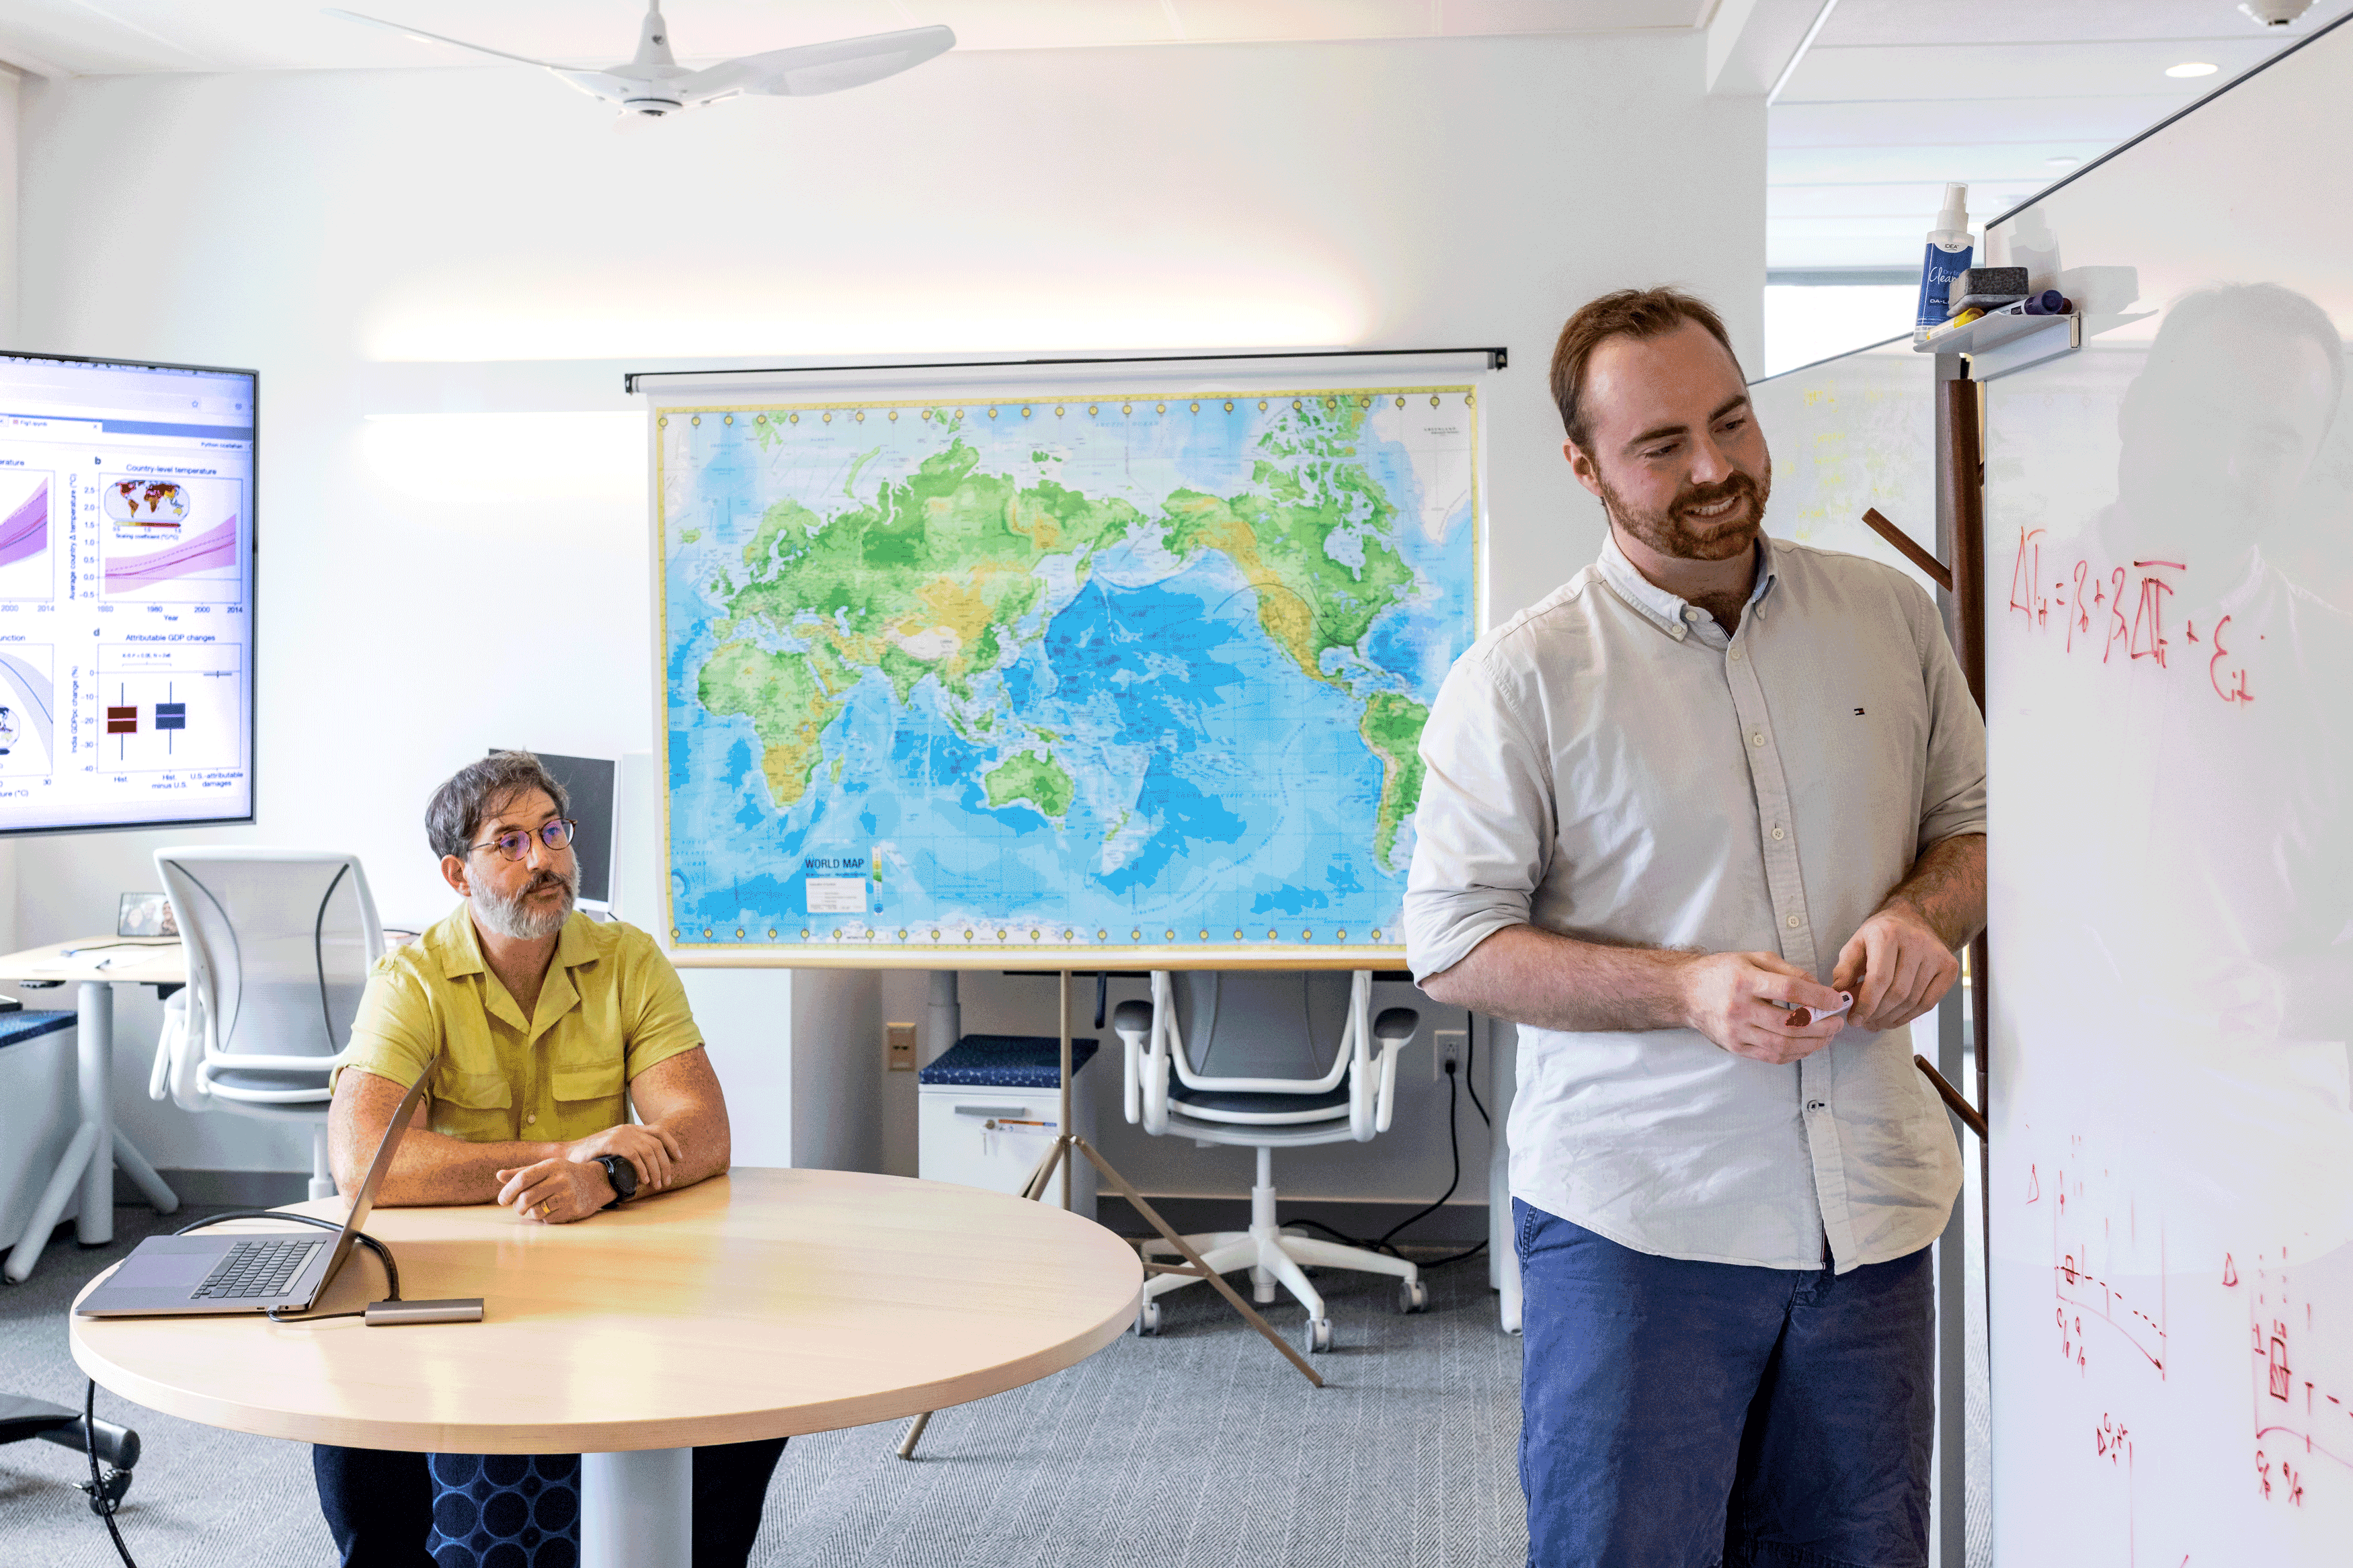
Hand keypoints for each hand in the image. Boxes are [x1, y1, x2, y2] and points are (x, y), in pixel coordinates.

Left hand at [496, 1157, 613, 1224]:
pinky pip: (548, 1219)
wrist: (596, 1182)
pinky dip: (545, 1218)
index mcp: (550, 1166)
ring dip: (531, 1213)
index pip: (523, 1178)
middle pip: (526, 1198)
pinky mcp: (573, 1209)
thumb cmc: (564, 1175)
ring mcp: (568, 1195)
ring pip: (536, 1211)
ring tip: (536, 1208)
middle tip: (518, 1208)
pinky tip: (553, 1210)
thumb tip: (499, 1175)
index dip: (508, 1191)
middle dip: (517, 1206)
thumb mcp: (545, 1168)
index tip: (502, 1200)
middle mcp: (560, 1179)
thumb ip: (522, 1173)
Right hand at [565, 1122, 682, 1192]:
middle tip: (666, 1181)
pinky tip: (644, 1180)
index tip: (679, 1159)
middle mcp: (629, 1129)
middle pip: (657, 1145)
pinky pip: (634, 1155)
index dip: (672, 1144)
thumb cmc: (594, 1155)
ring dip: (656, 1170)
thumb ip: (631, 1151)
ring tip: (657, 1184)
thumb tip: (650, 1168)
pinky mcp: (611, 1143)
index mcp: (632, 1129)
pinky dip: (642, 1168)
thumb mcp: (617, 1148)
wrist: (569, 1153)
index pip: (660, 1132)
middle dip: (665, 1165)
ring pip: (648, 1151)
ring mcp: (620, 1135)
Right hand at [1677, 951, 1849, 1064]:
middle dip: (1821, 1025)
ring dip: (1813, 1043)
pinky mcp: (1735, 1047)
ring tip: (1828, 1036)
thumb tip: (1818, 987)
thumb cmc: (1722, 972)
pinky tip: (1808, 1046)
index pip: (1789, 990)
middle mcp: (1739, 1008)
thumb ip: (1787, 970)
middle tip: (1837, 1022)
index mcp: (1744, 980)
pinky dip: (1795, 1054)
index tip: (1836, 1000)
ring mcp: (1736, 1031)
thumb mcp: (1753, 958)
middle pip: (1789, 1023)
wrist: (1686, 992)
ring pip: (1783, 1045)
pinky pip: (1771, 1057)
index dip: (1818, 997)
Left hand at [1831, 901, 1959, 1032]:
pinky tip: (1895, 1018)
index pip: (1879, 978)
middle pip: (1897, 992)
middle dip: (1878, 1014)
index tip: (1854, 1019)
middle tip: (1865, 1023)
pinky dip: (1910, 1016)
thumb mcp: (1856, 944)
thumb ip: (1844, 969)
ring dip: (1892, 1018)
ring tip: (1877, 1023)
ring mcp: (1936, 955)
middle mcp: (1916, 942)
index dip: (1866, 1004)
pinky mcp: (1949, 967)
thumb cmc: (1881, 935)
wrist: (1914, 920)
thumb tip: (1838, 995)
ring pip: (1913, 1001)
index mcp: (1888, 933)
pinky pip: (1929, 1003)